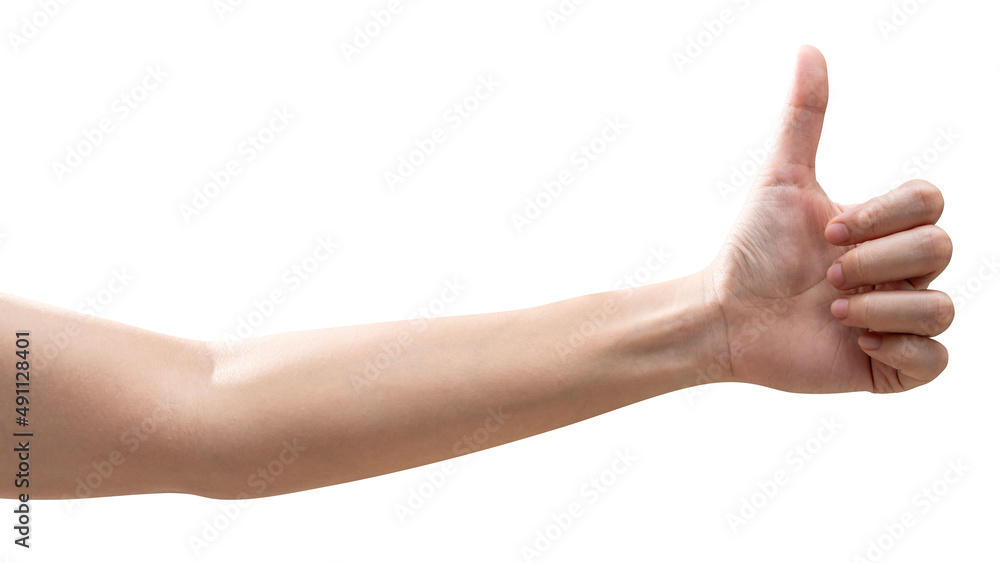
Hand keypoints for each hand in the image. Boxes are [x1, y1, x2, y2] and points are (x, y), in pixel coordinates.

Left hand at [704, 46, 953, 393]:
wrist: (724, 315)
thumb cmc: (752, 250)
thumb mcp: (781, 180)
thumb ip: (803, 118)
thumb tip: (808, 47)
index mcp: (883, 229)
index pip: (929, 202)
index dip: (884, 215)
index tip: (828, 232)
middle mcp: (898, 272)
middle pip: (941, 248)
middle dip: (878, 259)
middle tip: (827, 274)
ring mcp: (897, 319)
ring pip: (943, 306)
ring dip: (883, 306)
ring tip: (833, 311)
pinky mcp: (889, 368)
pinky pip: (936, 359)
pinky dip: (902, 349)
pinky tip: (857, 342)